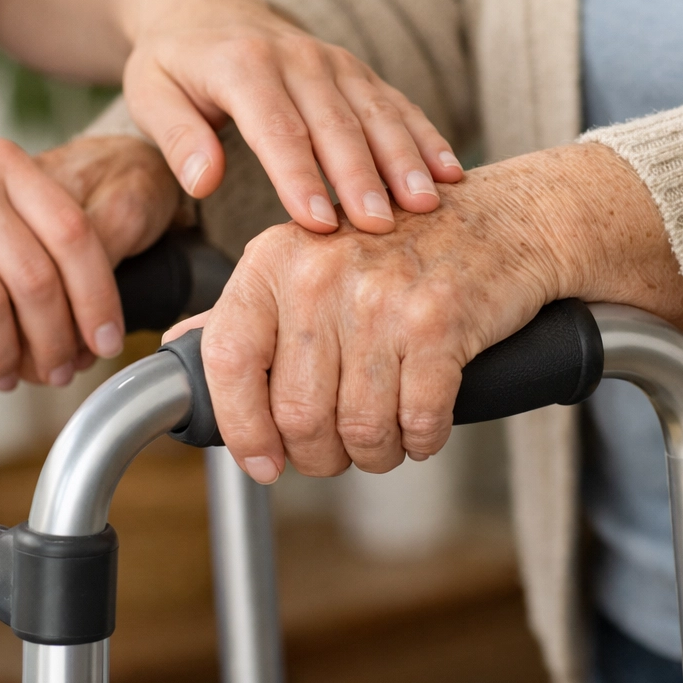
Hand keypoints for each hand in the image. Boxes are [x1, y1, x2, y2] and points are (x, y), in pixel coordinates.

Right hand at [0, 135, 181, 385]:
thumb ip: (31, 218)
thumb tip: (85, 300)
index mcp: (9, 163)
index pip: (75, 234)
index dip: (98, 295)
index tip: (107, 338)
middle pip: (36, 279)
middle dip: (56, 340)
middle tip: (60, 371)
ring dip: (4, 355)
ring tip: (9, 376)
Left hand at [123, 0, 463, 234]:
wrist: (205, 11)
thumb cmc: (173, 63)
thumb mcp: (150, 93)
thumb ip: (178, 136)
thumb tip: (203, 180)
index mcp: (243, 65)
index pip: (277, 128)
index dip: (299, 177)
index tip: (319, 223)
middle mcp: (297, 58)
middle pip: (336, 124)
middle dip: (361, 178)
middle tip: (382, 227)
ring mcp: (334, 62)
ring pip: (376, 114)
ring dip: (405, 160)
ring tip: (427, 206)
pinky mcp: (356, 73)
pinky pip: (396, 104)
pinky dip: (425, 137)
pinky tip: (450, 172)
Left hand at [168, 144, 682, 482]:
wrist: (503, 221)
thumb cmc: (398, 249)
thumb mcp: (307, 258)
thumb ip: (244, 310)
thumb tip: (179, 349)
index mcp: (274, 260)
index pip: (227, 360)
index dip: (240, 429)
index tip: (262, 462)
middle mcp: (320, 274)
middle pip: (296, 414)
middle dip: (318, 454)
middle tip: (338, 450)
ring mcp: (381, 298)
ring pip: (357, 429)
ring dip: (373, 453)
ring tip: (383, 438)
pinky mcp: (440, 323)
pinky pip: (417, 422)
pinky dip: (420, 441)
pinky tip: (422, 426)